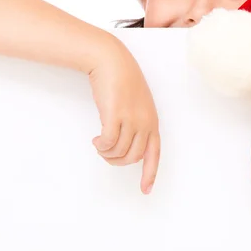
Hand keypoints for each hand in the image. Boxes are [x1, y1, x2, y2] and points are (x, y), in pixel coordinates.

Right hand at [89, 37, 159, 194]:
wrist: (111, 61)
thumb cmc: (121, 80)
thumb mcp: (136, 104)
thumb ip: (136, 123)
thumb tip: (127, 146)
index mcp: (152, 120)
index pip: (154, 153)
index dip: (150, 173)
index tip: (146, 189)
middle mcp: (145, 121)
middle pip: (133, 157)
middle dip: (117, 161)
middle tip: (106, 154)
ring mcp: (131, 118)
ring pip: (119, 152)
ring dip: (106, 153)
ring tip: (99, 143)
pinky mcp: (115, 115)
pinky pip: (108, 143)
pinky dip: (101, 146)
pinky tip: (96, 139)